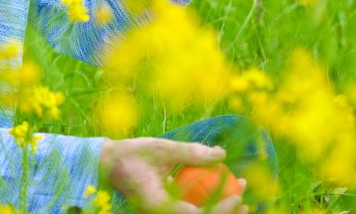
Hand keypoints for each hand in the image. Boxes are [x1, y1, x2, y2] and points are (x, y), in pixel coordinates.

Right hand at [99, 137, 249, 213]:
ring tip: (239, 196)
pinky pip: (190, 211)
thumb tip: (222, 154)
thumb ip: (190, 152)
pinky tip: (220, 189)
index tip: (238, 195)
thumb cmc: (132, 154)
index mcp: (160, 208)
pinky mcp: (166, 211)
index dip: (220, 210)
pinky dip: (207, 203)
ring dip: (218, 210)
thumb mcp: (161, 148)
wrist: (108, 165)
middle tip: (246, 203)